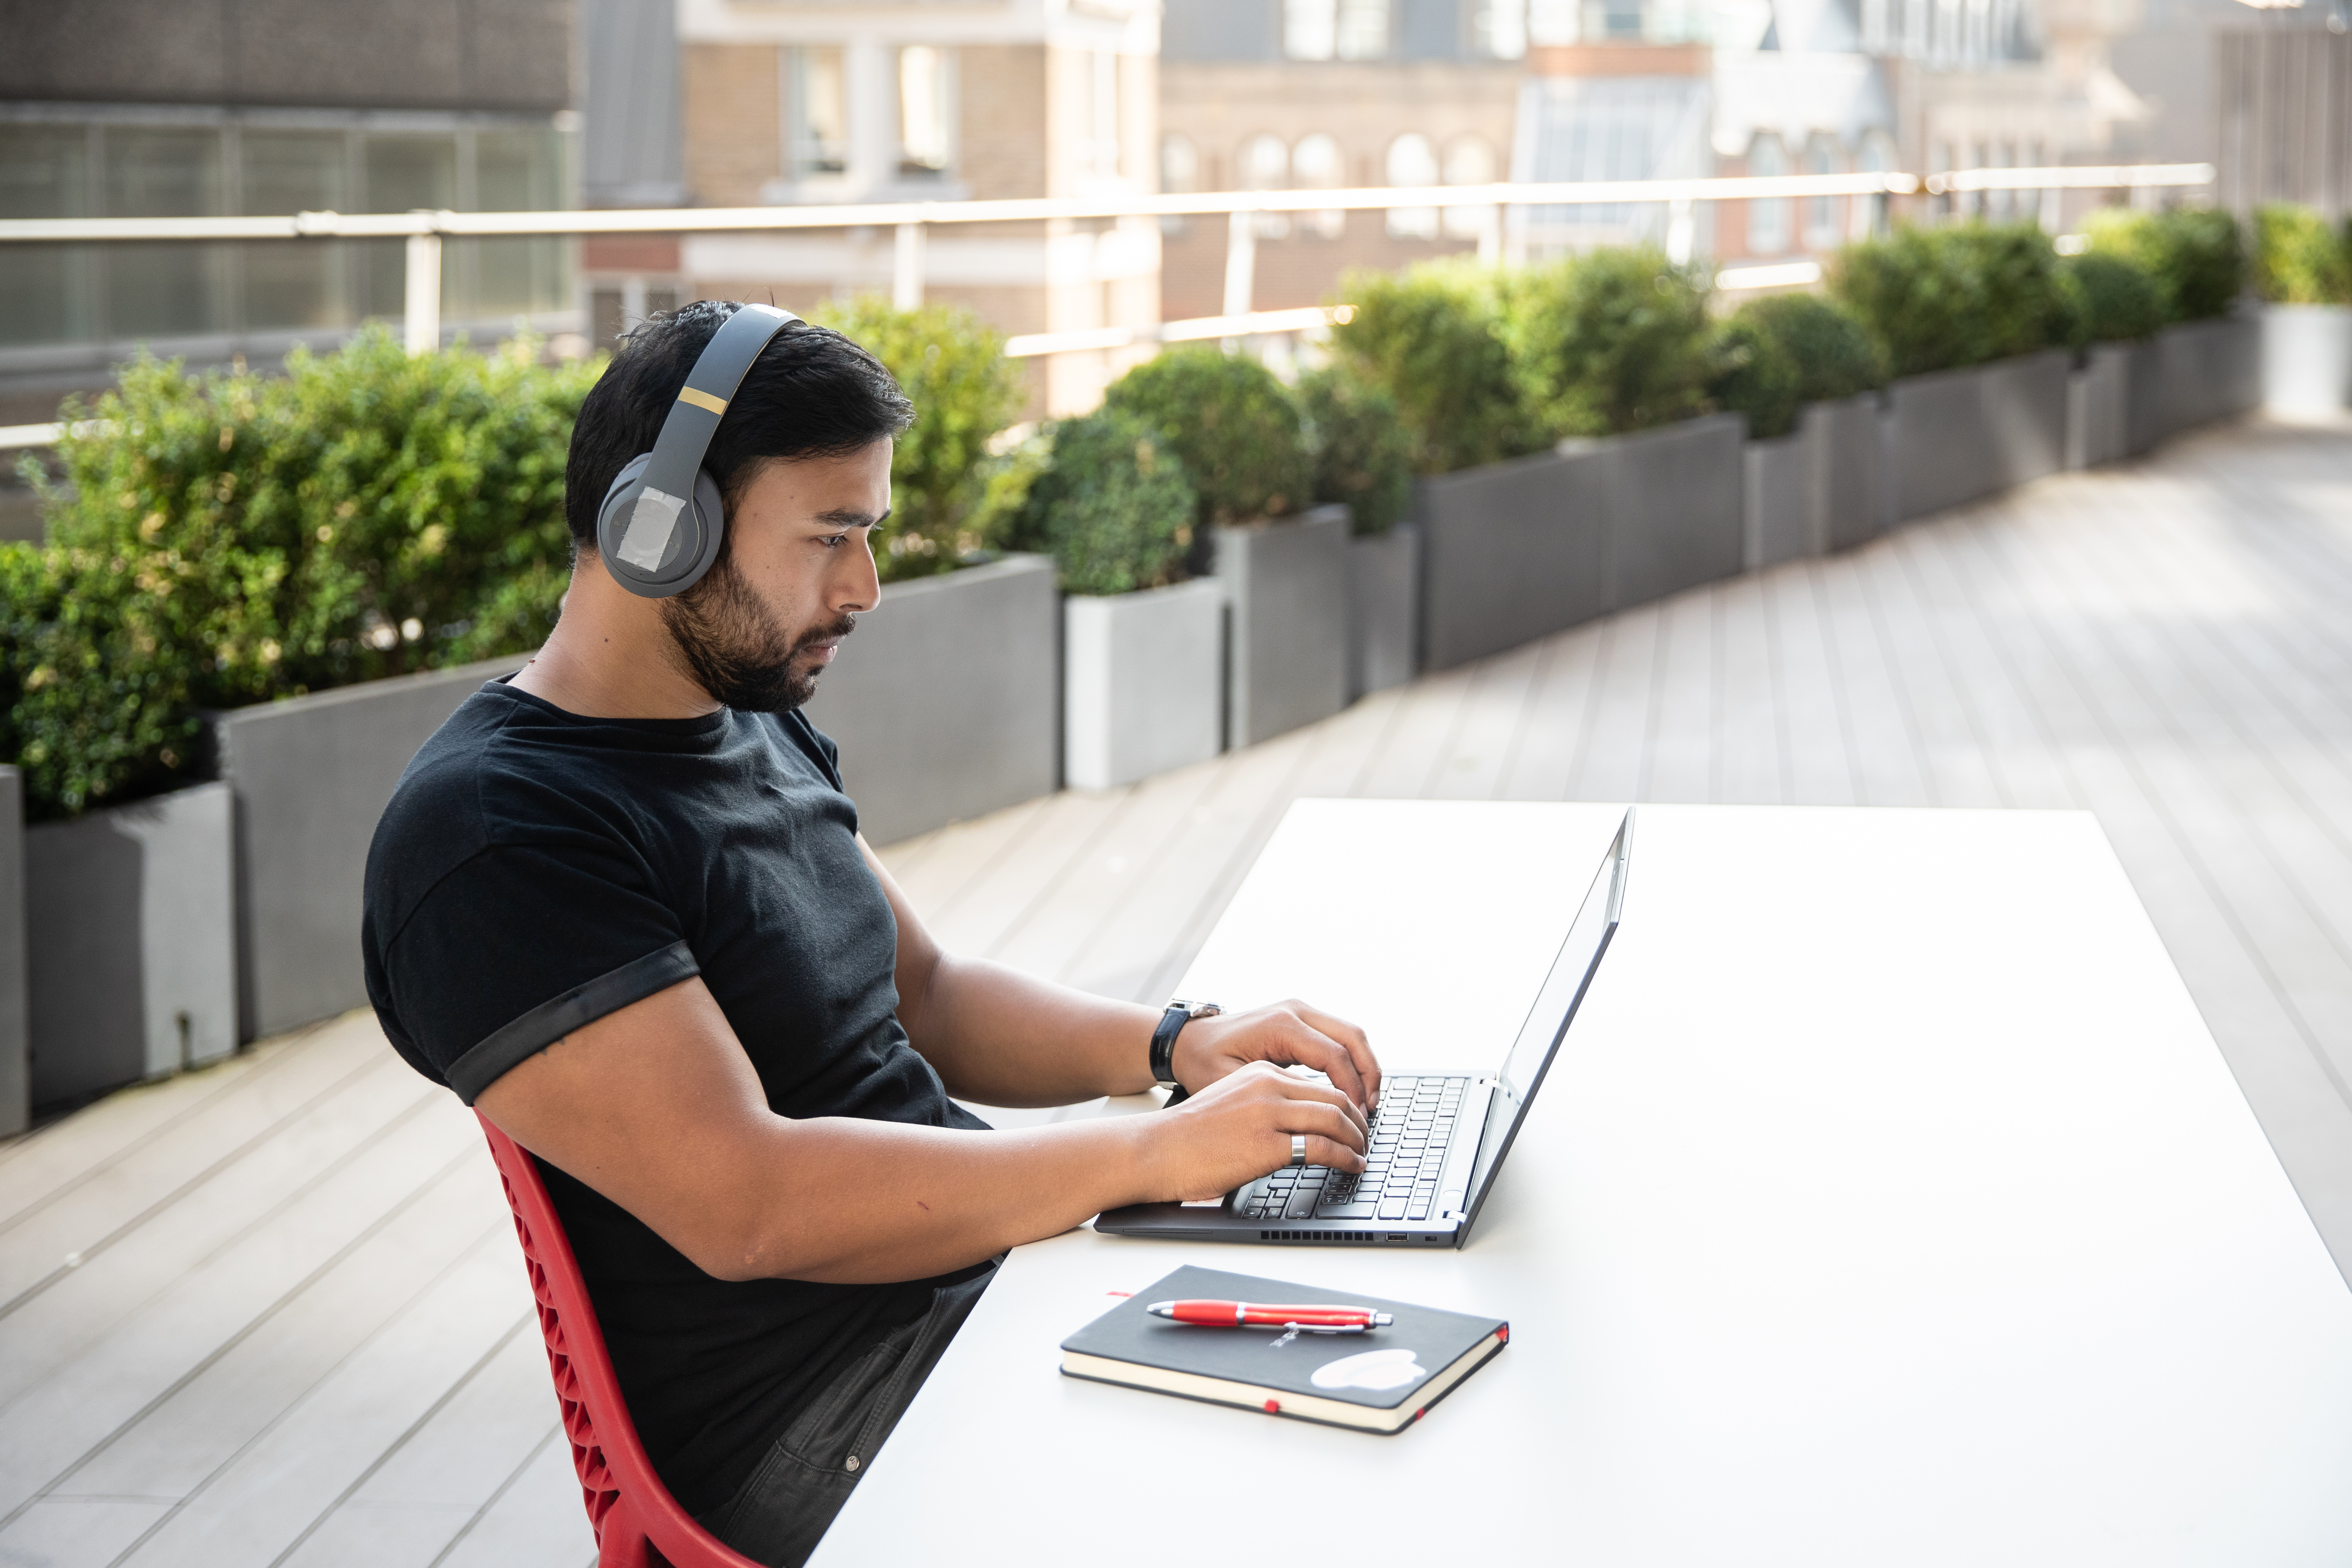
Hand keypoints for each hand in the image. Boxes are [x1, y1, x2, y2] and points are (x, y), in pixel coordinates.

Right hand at [1144, 1061, 1370, 1201]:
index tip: (1352, 1122)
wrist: (1155, 1150)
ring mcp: (1268, 1113)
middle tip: (1365, 1139)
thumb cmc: (1187, 1136)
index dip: (1344, 1103)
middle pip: (1334, 1097)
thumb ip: (1264, 1103)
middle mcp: (1267, 1086)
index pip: (1318, 1083)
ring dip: (1357, 1140)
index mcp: (1259, 1073)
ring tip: (1362, 1154)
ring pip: (1334, 1118)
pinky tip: (1351, 1166)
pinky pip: (1323, 1148)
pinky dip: (1345, 1158)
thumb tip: (1297, 1125)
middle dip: (1358, 1121)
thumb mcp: (1230, 1102)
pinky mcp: (1267, 1144)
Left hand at [1170, 999, 1381, 1113]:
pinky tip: (1351, 1088)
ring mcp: (1299, 1010)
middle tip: (1369, 1110)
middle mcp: (1294, 1010)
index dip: (1350, 1089)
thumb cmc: (1203, 1062)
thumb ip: (1275, 1094)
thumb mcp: (1233, 1083)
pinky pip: (1338, 1036)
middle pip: (1352, 1037)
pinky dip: (1351, 1059)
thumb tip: (1315, 1112)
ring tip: (1366, 1102)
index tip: (1354, 1118)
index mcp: (1280, 1025)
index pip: (1333, 1056)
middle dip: (1368, 1075)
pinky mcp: (1300, 1018)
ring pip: (1351, 1033)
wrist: (1188, 1040)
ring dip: (1364, 1066)